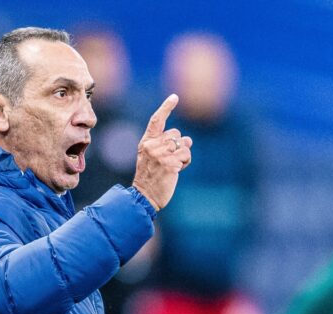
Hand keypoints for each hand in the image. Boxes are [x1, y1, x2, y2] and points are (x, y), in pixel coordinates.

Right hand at [132, 94, 192, 210]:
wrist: (144, 196)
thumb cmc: (150, 177)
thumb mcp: (152, 157)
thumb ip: (166, 145)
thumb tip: (187, 140)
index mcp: (146, 142)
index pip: (156, 121)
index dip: (166, 108)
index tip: (175, 97)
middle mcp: (152, 146)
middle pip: (176, 134)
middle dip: (178, 145)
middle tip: (170, 160)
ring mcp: (161, 155)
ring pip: (184, 144)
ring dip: (184, 155)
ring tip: (173, 167)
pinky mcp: (170, 164)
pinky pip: (187, 155)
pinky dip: (186, 162)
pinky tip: (177, 171)